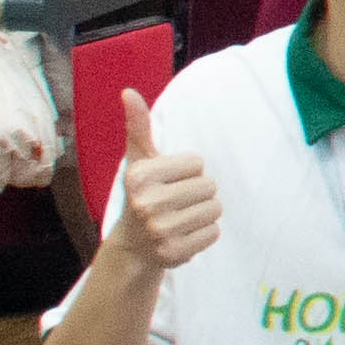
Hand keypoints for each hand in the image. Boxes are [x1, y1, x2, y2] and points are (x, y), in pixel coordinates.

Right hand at [107, 133, 222, 273]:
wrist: (133, 246)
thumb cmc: (143, 193)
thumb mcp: (139, 160)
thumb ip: (138, 126)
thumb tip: (128, 92)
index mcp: (139, 176)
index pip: (197, 162)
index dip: (187, 171)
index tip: (168, 181)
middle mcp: (146, 203)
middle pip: (209, 185)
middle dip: (198, 191)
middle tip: (177, 201)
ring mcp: (160, 230)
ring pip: (215, 209)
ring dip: (204, 212)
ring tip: (181, 217)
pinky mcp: (174, 253)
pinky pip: (214, 232)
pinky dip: (204, 233)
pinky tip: (184, 234)